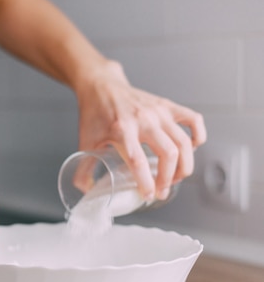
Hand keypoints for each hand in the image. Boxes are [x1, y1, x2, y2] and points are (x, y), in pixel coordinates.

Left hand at [75, 61, 206, 199]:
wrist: (101, 86)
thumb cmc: (94, 115)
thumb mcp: (85, 142)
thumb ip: (83, 169)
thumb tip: (86, 191)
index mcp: (121, 130)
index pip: (138, 162)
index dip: (146, 183)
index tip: (148, 196)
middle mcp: (143, 120)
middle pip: (168, 154)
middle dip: (168, 179)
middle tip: (162, 191)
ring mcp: (158, 112)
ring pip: (184, 142)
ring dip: (184, 165)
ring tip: (175, 178)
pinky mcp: (167, 105)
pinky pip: (194, 120)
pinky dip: (197, 136)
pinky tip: (190, 149)